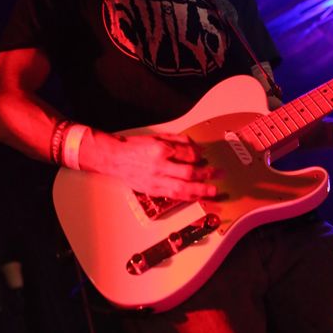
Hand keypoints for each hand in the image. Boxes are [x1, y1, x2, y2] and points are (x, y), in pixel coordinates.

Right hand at [79, 129, 220, 199]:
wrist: (115, 158)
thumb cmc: (135, 147)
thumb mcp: (158, 136)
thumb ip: (179, 141)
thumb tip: (197, 147)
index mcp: (161, 149)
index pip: (188, 154)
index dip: (200, 156)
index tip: (205, 156)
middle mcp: (159, 166)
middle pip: (188, 173)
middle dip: (206, 174)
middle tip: (218, 174)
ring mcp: (155, 180)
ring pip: (182, 189)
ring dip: (200, 191)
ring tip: (212, 191)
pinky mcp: (152, 190)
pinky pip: (173, 195)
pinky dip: (187, 196)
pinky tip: (196, 196)